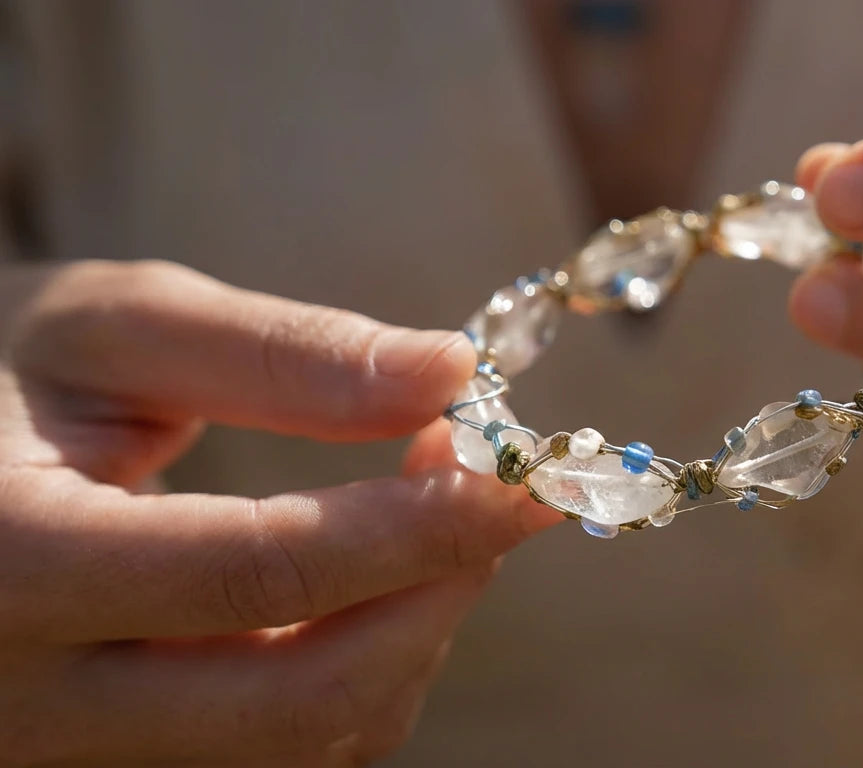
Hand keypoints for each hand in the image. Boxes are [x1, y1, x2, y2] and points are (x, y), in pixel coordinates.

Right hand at [0, 260, 560, 765]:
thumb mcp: (109, 328)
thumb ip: (278, 354)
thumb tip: (450, 373)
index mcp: (9, 562)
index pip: (258, 571)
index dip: (416, 529)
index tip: (521, 473)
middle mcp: (31, 694)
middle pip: (298, 698)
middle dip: (436, 594)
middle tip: (501, 491)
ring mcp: (70, 745)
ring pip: (302, 736)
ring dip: (411, 630)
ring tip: (439, 509)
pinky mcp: (115, 753)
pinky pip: (277, 739)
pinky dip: (363, 658)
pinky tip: (382, 570)